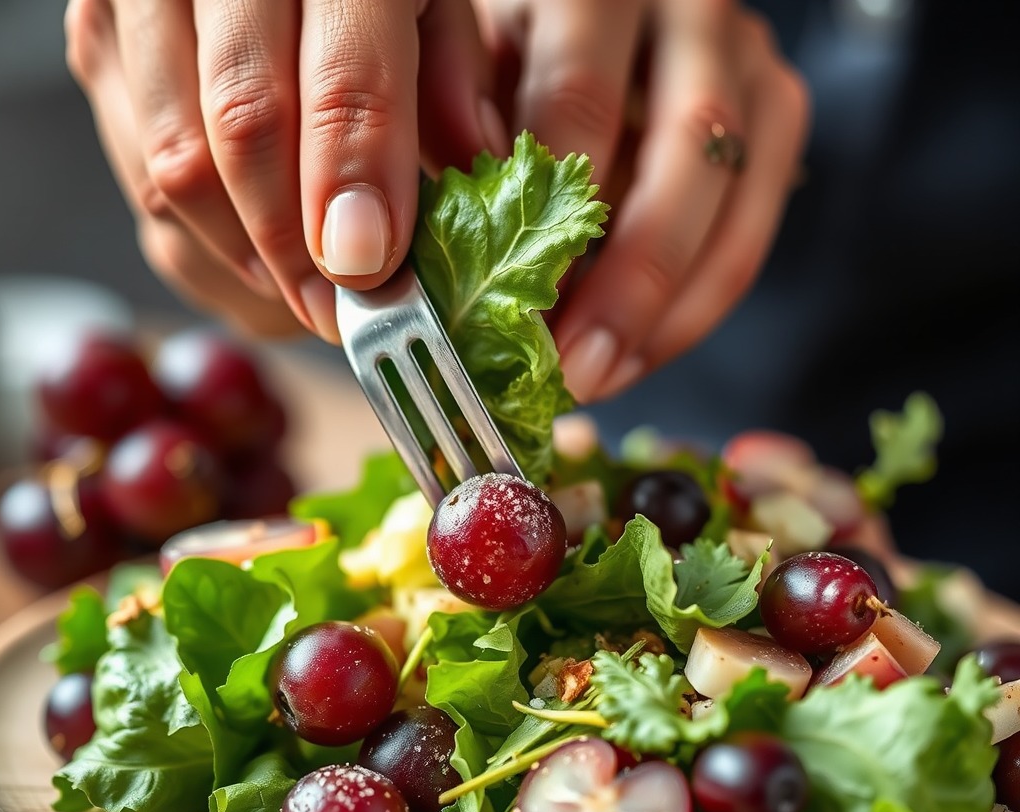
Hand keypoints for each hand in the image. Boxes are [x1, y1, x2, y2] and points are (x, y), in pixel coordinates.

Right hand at [64, 0, 508, 340]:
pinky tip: (255, 252)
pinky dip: (198, 233)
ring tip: (302, 290)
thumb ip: (456, 79)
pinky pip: (136, 168)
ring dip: (245, 254)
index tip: (371, 275)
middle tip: (338, 312)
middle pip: (244, 127)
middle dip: (296, 245)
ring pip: (175, 161)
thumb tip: (462, 186)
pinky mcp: (103, 37)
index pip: (343, 83)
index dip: (355, 191)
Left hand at [473, 0, 808, 402]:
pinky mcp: (771, 105)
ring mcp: (737, 51)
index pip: (578, 99)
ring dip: (666, 303)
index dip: (549, 220)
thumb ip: (446, 121)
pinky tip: (640, 352)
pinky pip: (753, 223)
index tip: (513, 312)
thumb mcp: (448, 65)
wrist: (574, 31)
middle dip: (629, 277)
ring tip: (603, 376)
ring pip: (732, 192)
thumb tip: (439, 222)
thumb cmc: (491, 56)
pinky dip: (696, 302)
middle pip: (685, 146)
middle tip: (573, 366)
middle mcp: (679, 5)